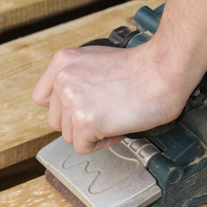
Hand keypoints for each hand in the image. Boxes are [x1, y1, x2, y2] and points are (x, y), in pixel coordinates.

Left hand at [32, 42, 184, 153]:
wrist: (164, 71)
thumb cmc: (140, 67)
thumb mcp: (95, 59)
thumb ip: (75, 77)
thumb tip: (68, 100)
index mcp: (62, 62)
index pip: (42, 98)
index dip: (62, 108)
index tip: (80, 108)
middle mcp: (63, 79)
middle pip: (56, 121)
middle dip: (79, 122)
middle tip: (105, 111)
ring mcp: (72, 101)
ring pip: (69, 136)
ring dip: (91, 133)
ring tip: (113, 116)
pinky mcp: (85, 122)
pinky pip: (84, 147)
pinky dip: (102, 143)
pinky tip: (117, 126)